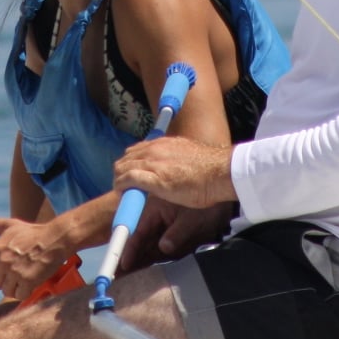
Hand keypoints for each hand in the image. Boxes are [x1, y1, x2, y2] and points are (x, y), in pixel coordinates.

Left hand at [0, 211, 72, 299]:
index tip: (12, 265)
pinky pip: (20, 295)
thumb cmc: (33, 233)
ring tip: (27, 276)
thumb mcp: (10, 225)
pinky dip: (27, 292)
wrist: (56, 238)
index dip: (2, 270)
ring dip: (17, 287)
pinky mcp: (27, 281)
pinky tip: (33, 281)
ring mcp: (14, 272)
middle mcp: (2, 261)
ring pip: (7, 291)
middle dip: (8, 280)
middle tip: (21, 271)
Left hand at [112, 137, 235, 209]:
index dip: (131, 163)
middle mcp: (154, 150)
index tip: (131, 174)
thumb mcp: (187, 156)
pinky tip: (124, 195)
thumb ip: (175, 158)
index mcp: (163, 144)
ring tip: (123, 193)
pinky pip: (128, 179)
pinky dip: (122, 187)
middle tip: (125, 187)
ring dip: (119, 180)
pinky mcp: (154, 178)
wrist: (219, 172)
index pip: (137, 150)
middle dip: (122, 172)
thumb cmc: (210, 168)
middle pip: (126, 158)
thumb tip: (172, 167)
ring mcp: (153, 163)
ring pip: (123, 168)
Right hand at [120, 197, 233, 272]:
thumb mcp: (191, 220)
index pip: (138, 230)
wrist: (220, 199)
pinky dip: (147, 256)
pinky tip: (139, 267)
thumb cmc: (205, 207)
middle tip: (117, 273)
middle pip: (137, 239)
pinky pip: (154, 247)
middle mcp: (153, 217)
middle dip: (128, 255)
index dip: (129, 247)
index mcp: (154, 208)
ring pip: (144, 244)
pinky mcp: (168, 233)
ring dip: (136, 258)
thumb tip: (164, 248)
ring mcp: (160, 226)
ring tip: (122, 274)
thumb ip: (177, 234)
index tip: (123, 263)